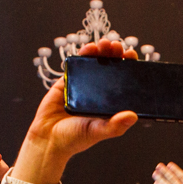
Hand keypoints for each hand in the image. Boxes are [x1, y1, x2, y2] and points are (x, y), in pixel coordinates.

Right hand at [13, 40, 139, 183]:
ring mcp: (83, 85)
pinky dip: (83, 54)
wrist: (48, 139)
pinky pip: (76, 65)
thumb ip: (115, 126)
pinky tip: (89, 48)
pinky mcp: (67, 81)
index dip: (128, 68)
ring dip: (100, 51)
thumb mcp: (98, 132)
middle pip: (110, 68)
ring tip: (105, 44)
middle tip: (118, 47)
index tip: (132, 57)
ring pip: (94, 63)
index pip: (123, 81)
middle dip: (114, 55)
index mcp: (109, 103)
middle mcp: (98, 92)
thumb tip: (134, 116)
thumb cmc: (75, 139)